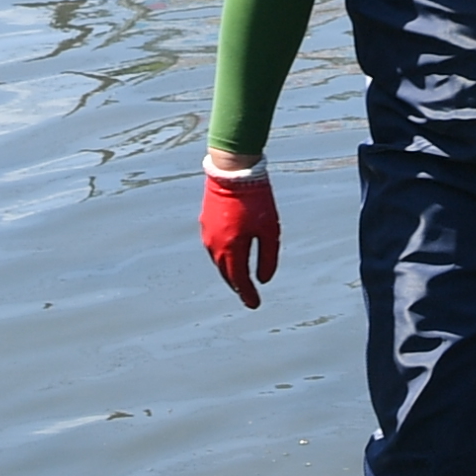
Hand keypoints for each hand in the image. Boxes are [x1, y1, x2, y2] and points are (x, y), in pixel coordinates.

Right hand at [199, 162, 280, 306]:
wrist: (233, 171)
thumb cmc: (256, 199)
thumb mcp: (270, 229)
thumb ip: (268, 257)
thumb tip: (264, 279)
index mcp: (231, 248)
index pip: (239, 280)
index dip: (248, 294)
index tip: (255, 305)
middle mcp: (215, 245)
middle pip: (227, 274)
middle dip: (238, 286)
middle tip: (248, 295)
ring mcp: (208, 234)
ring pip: (219, 262)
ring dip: (230, 272)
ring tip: (240, 279)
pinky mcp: (205, 223)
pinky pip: (214, 248)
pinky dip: (224, 258)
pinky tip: (231, 257)